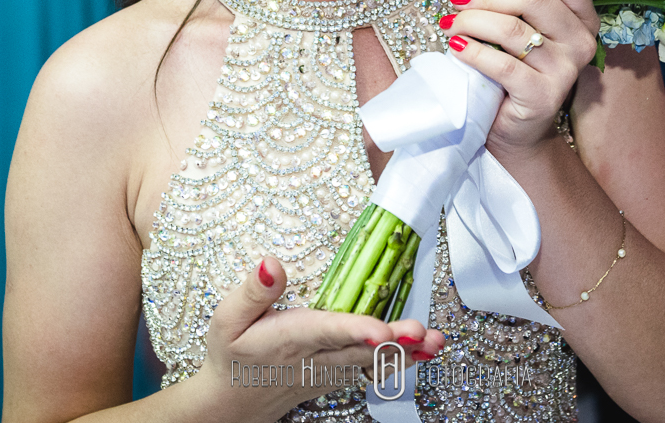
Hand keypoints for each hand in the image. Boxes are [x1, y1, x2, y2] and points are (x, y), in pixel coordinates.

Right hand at [194, 257, 444, 422]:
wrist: (231, 402)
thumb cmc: (231, 354)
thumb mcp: (228, 319)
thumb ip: (253, 291)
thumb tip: (271, 261)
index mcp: (290, 339)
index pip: (328, 332)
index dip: (356, 331)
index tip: (381, 330)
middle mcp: (315, 358)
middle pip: (359, 350)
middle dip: (395, 342)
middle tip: (423, 332)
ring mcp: (329, 371)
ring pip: (371, 364)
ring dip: (406, 353)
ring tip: (436, 342)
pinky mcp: (336, 376)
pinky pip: (371, 371)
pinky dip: (399, 363)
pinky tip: (423, 353)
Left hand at [439, 0, 598, 153]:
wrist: (516, 128)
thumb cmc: (513, 68)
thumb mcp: (515, 25)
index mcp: (582, 18)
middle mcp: (581, 41)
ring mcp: (566, 70)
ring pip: (513, 29)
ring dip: (472, 21)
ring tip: (449, 24)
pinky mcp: (544, 96)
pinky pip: (503, 65)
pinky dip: (474, 52)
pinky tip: (456, 47)